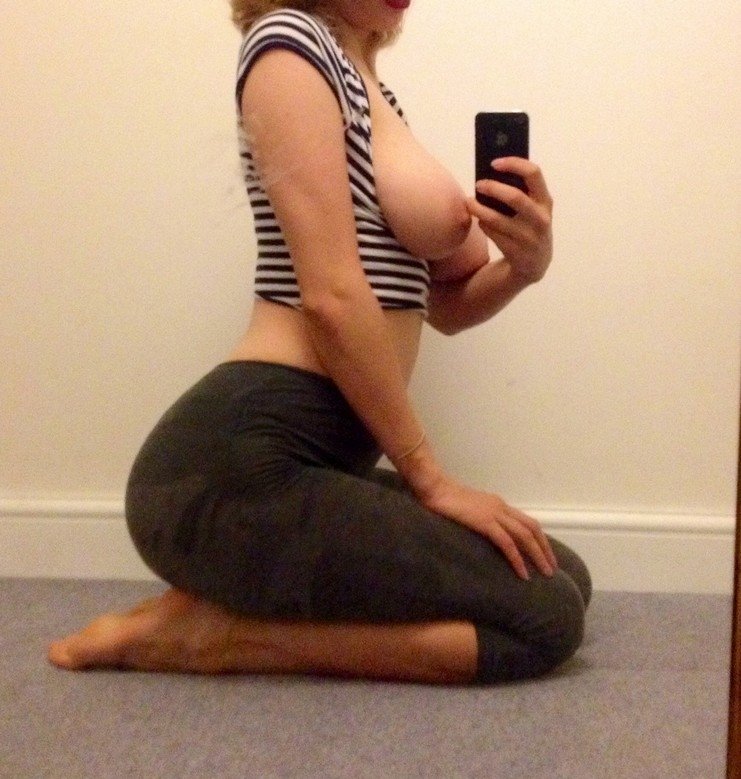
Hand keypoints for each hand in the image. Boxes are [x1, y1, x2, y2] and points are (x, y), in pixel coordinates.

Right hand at [420, 475, 558, 579]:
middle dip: (545, 549)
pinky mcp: (484, 522)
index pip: (526, 522)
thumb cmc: (443, 498)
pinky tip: (522, 573)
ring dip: (538, 555)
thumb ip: (478, 518)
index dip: (539, 539)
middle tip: (552, 569)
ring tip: (545, 573)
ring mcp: (494, 513)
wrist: (433, 487)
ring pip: (525, 535)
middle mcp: (501, 507)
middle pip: (532, 528)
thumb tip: (483, 533)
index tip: (545, 555)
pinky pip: (507, 543)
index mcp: (498, 504)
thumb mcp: (467, 510)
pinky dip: (517, 559)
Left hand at [466, 158, 553, 284]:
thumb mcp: (534, 210)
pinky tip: (480, 221)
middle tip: (478, 184)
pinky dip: (483, 225)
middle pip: (514, 197)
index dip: (514, 164)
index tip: (494, 163)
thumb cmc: (530, 227)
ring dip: (479, 209)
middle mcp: (541, 219)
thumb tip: (492, 173)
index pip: (534, 174)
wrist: (535, 264)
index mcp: (545, 201)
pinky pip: (492, 234)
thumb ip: (522, 192)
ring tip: (469, 202)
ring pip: (497, 219)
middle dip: (493, 188)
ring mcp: (529, 238)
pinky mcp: (516, 252)